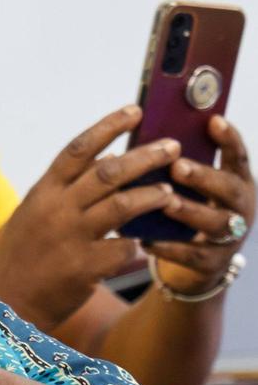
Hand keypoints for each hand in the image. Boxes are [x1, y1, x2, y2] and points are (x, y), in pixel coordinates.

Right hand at [0, 105, 179, 328]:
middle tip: (172, 148)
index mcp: (42, 192)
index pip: (78, 149)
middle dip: (145, 156)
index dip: (108, 127)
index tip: (134, 111)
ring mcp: (70, 238)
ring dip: (152, 196)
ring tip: (170, 192)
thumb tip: (106, 162)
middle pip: (107, 172)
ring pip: (121, 205)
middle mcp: (55, 210)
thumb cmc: (24, 255)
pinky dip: (138, 244)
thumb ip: (64, 190)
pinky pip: (124, 249)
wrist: (9, 302)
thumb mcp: (34, 214)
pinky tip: (147, 243)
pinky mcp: (84, 267)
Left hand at [147, 116, 254, 294]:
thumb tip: (146, 140)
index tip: (213, 121)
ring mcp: (229, 237)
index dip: (228, 139)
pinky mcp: (211, 263)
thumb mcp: (190, 187)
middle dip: (204, 177)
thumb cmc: (186, 209)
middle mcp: (239, 207)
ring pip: (215, 223)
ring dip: (190, 211)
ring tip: (166, 202)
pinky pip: (191, 255)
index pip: (237, 157)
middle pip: (230, 189)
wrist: (196, 262)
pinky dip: (168, 248)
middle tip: (178, 167)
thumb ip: (177, 165)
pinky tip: (146, 240)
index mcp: (235, 182)